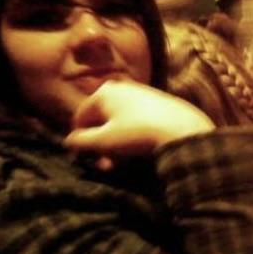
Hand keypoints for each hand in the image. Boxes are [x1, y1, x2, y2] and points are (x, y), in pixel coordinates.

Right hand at [64, 81, 214, 159]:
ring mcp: (142, 94)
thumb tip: (70, 140)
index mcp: (103, 93)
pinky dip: (132, 135)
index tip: (83, 158)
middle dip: (100, 145)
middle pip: (101, 120)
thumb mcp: (103, 141)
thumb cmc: (137, 133)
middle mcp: (121, 88)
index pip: (80, 117)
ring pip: (119, 122)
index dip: (78, 140)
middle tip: (105, 165)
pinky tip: (138, 151)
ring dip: (116, 144)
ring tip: (120, 162)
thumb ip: (81, 141)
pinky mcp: (159, 103)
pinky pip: (137, 120)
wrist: (182, 129)